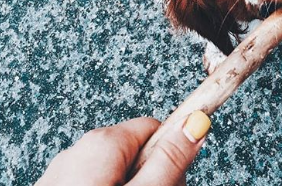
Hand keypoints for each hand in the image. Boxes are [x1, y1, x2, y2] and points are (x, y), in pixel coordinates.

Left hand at [36, 112, 210, 185]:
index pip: (154, 128)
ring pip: (116, 175)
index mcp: (102, 143)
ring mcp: (63, 175)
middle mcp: (78, 151)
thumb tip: (194, 124)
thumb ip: (170, 161)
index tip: (175, 181)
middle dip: (153, 177)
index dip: (171, 155)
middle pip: (136, 153)